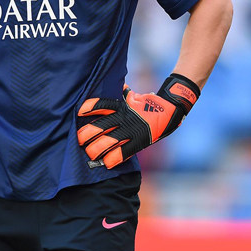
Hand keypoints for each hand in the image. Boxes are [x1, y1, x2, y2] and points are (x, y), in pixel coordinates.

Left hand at [77, 73, 199, 168]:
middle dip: (87, 134)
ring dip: (97, 149)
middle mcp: (125, 117)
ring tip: (90, 153)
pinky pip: (124, 152)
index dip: (89, 108)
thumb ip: (123, 94)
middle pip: (101, 126)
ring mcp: (132, 130)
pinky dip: (114, 158)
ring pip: (109, 141)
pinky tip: (107, 163)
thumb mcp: (135, 96)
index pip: (102, 105)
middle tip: (80, 140)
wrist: (172, 108)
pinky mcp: (140, 140)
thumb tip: (116, 88)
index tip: (79, 111)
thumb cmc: (150, 103)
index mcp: (123, 106)